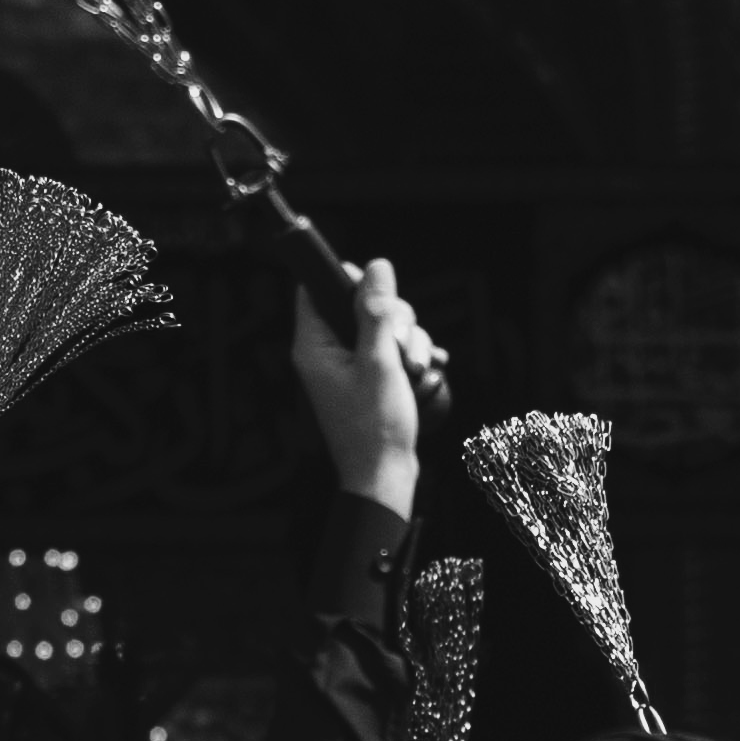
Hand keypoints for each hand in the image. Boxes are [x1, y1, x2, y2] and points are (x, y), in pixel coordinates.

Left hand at [287, 256, 447, 508]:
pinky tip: (425, 371)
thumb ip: (376, 311)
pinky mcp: (370, 378)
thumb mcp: (380, 361)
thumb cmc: (375, 426)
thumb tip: (376, 266)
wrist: (384, 475)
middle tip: (400, 348)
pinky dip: (411, 357)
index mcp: (314, 346)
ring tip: (414, 371)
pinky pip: (394, 350)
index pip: (316, 289)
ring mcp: (349, 366)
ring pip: (384, 327)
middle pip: (360, 304)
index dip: (348, 279)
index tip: (377, 290)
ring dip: (408, 342)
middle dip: (393, 319)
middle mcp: (327, 353)